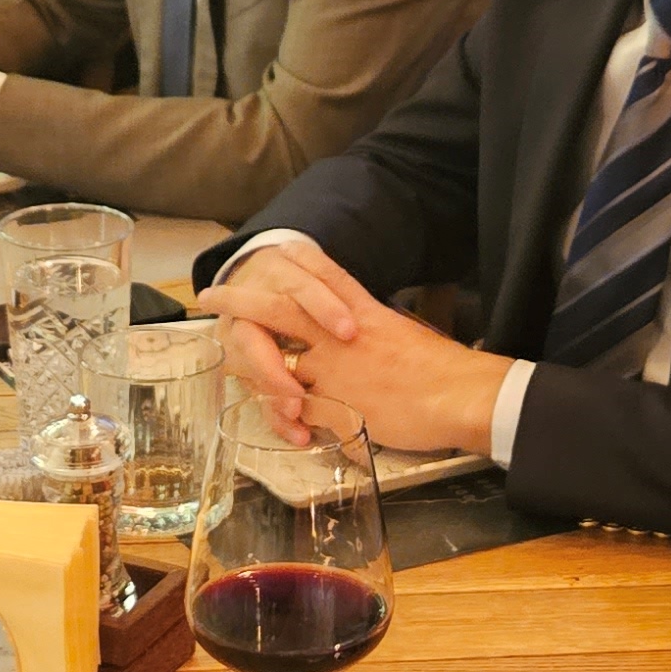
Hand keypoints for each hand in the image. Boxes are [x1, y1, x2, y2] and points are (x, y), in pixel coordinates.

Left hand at [201, 242, 509, 454]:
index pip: (322, 279)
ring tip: (224, 357)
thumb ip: (377, 339)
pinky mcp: (335, 405)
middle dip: (240, 301)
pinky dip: (286, 417)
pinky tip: (279, 420)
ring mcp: (333, 370)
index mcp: (362, 315)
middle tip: (211, 296)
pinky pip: (297, 410)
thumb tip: (366, 347)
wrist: (460, 395)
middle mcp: (339, 337)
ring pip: (275, 363)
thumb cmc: (446, 369)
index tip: (274, 251)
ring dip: (249, 364)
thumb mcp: (406, 338)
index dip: (293, 264)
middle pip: (278, 309)